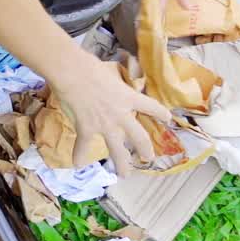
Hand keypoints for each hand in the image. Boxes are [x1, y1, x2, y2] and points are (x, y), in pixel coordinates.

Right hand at [51, 52, 172, 172]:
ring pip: (117, 149)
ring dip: (122, 164)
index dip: (160, 113)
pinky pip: (83, 145)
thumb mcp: (109, 72)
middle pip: (139, 137)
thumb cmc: (89, 66)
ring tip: (125, 174)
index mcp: (128, 97)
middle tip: (148, 158)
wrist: (72, 72)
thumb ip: (111, 81)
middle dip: (145, 150)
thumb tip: (103, 78)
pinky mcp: (87, 127)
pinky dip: (79, 155)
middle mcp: (121, 115)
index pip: (151, 106)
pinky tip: (77, 164)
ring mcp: (104, 124)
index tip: (167, 119)